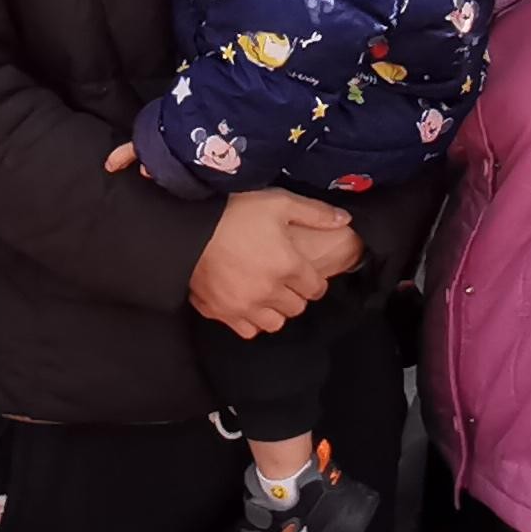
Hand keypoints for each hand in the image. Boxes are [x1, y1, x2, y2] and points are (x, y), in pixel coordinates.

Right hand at [188, 188, 357, 338]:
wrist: (186, 225)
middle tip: (283, 277)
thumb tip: (344, 220)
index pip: (316, 289)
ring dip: (274, 310)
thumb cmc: (233, 210)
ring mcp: (244, 305)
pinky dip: (249, 319)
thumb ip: (314, 213)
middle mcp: (269, 291)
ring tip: (265, 291)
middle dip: (294, 293)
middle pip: (297, 307)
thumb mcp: (279, 202)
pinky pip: (246, 329)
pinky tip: (244, 300)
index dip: (312, 279)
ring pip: (274, 323)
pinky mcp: (221, 312)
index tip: (303, 270)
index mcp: (288, 266)